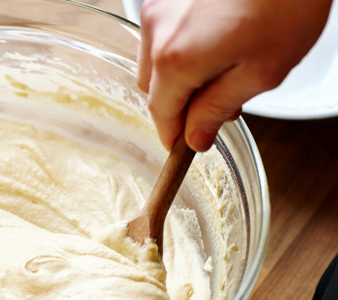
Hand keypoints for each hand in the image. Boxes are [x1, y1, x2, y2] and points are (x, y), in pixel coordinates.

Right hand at [136, 0, 331, 150]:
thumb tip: (196, 136)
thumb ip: (218, 109)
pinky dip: (180, 49)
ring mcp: (159, 7)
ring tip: (223, 69)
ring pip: (155, 60)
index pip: (161, 113)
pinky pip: (162, 35)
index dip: (173, 134)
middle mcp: (157, 31)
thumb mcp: (260, 72)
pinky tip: (216, 42)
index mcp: (175, 59)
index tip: (184, 146)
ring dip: (179, 75)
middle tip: (218, 106)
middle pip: (152, 87)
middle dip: (179, 103)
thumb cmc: (285, 3)